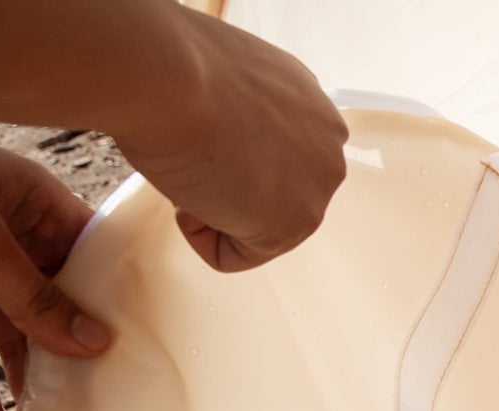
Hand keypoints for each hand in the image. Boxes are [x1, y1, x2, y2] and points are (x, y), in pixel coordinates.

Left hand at [0, 143, 107, 410]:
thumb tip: (91, 340)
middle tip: (91, 406)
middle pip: (51, 305)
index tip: (140, 349)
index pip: (92, 254)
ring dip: (12, 386)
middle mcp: (4, 236)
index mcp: (29, 202)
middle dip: (65, 358)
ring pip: (5, 335)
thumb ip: (31, 292)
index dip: (116, 300)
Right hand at [114, 10, 348, 272]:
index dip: (226, 152)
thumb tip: (226, 146)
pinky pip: (231, 255)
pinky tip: (191, 190)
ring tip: (194, 163)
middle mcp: (328, 150)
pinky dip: (198, 233)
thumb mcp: (229, 85)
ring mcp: (315, 193)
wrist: (169, 75)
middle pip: (271, 196)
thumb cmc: (175, 66)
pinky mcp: (289, 229)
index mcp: (313, 108)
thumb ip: (247, 120)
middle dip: (226, 184)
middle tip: (195, 148)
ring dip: (211, 205)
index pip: (277, 158)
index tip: (202, 129)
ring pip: (252, 228)